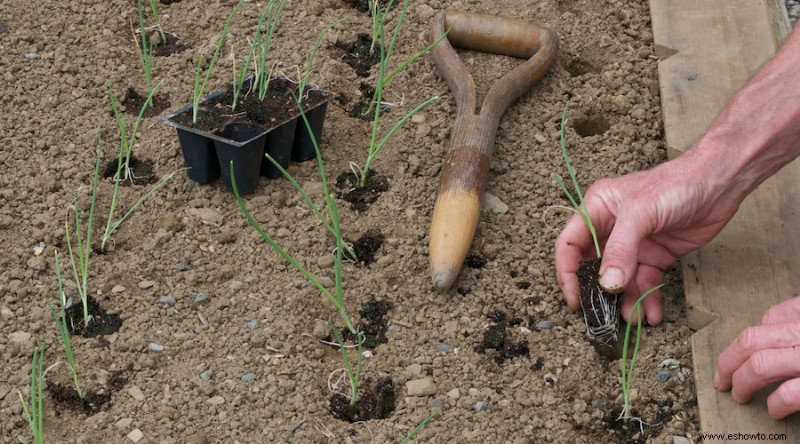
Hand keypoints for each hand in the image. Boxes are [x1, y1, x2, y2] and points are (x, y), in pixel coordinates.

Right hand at [555, 153, 741, 324]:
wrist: (720, 183)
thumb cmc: (677, 184)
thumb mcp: (641, 212)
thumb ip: (621, 248)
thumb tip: (608, 284)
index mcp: (597, 209)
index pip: (570, 245)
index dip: (568, 273)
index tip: (576, 300)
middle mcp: (611, 228)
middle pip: (594, 267)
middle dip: (600, 293)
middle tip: (605, 316)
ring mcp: (634, 244)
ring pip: (621, 281)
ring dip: (627, 301)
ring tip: (637, 319)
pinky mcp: (655, 256)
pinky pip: (645, 282)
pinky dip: (648, 299)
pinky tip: (654, 313)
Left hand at [714, 296, 799, 419]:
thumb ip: (793, 319)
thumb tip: (768, 324)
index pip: (769, 318)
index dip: (748, 338)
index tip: (738, 354)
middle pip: (751, 340)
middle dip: (727, 362)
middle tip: (720, 380)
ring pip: (760, 364)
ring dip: (742, 382)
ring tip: (739, 396)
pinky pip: (789, 393)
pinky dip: (775, 403)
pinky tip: (773, 411)